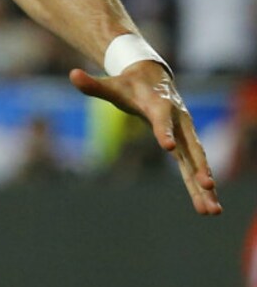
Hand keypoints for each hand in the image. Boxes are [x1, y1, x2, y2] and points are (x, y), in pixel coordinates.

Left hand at [69, 62, 221, 214]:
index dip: (164, 131)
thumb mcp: (113, 85)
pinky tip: (210, 208)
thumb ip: (94, 85)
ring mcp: (186, 135)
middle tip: (208, 185)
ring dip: (206, 186)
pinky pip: (195, 168)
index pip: (161, 120)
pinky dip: (202, 188)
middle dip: (200, 166)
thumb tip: (72, 74)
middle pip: (191, 147)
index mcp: (159, 105)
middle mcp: (179, 122)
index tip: (167, 148)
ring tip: (214, 211)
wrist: (155, 79)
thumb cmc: (130, 85)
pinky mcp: (186, 146)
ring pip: (197, 162)